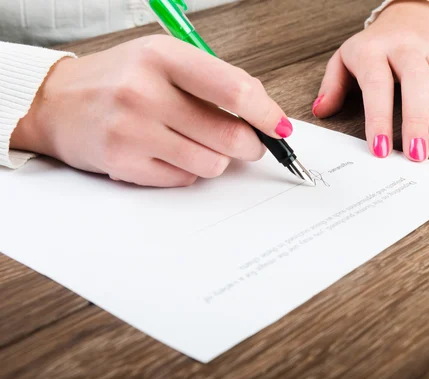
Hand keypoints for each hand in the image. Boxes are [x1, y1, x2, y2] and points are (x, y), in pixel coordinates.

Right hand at [11, 35, 293, 186]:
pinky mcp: (124, 163)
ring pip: (212, 163)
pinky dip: (190, 170)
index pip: (234, 90)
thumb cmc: (119, 79)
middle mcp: (145, 91)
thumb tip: (264, 113)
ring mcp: (131, 130)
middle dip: (251, 145)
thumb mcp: (163, 60)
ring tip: (200, 144)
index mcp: (162, 56)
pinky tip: (171, 153)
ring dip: (219, 159)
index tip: (280, 126)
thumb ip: (212, 82)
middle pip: (230, 135)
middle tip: (250, 144)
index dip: (267, 113)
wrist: (56, 102)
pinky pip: (185, 179)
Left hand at [313, 0, 428, 160]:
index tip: (379, 150)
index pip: (377, 83)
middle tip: (416, 156)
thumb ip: (332, 85)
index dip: (378, 117)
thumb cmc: (372, 49)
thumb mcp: (344, 60)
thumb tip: (322, 112)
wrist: (406, 18)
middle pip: (417, 81)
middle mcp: (408, 49)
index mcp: (375, 50)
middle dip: (417, 119)